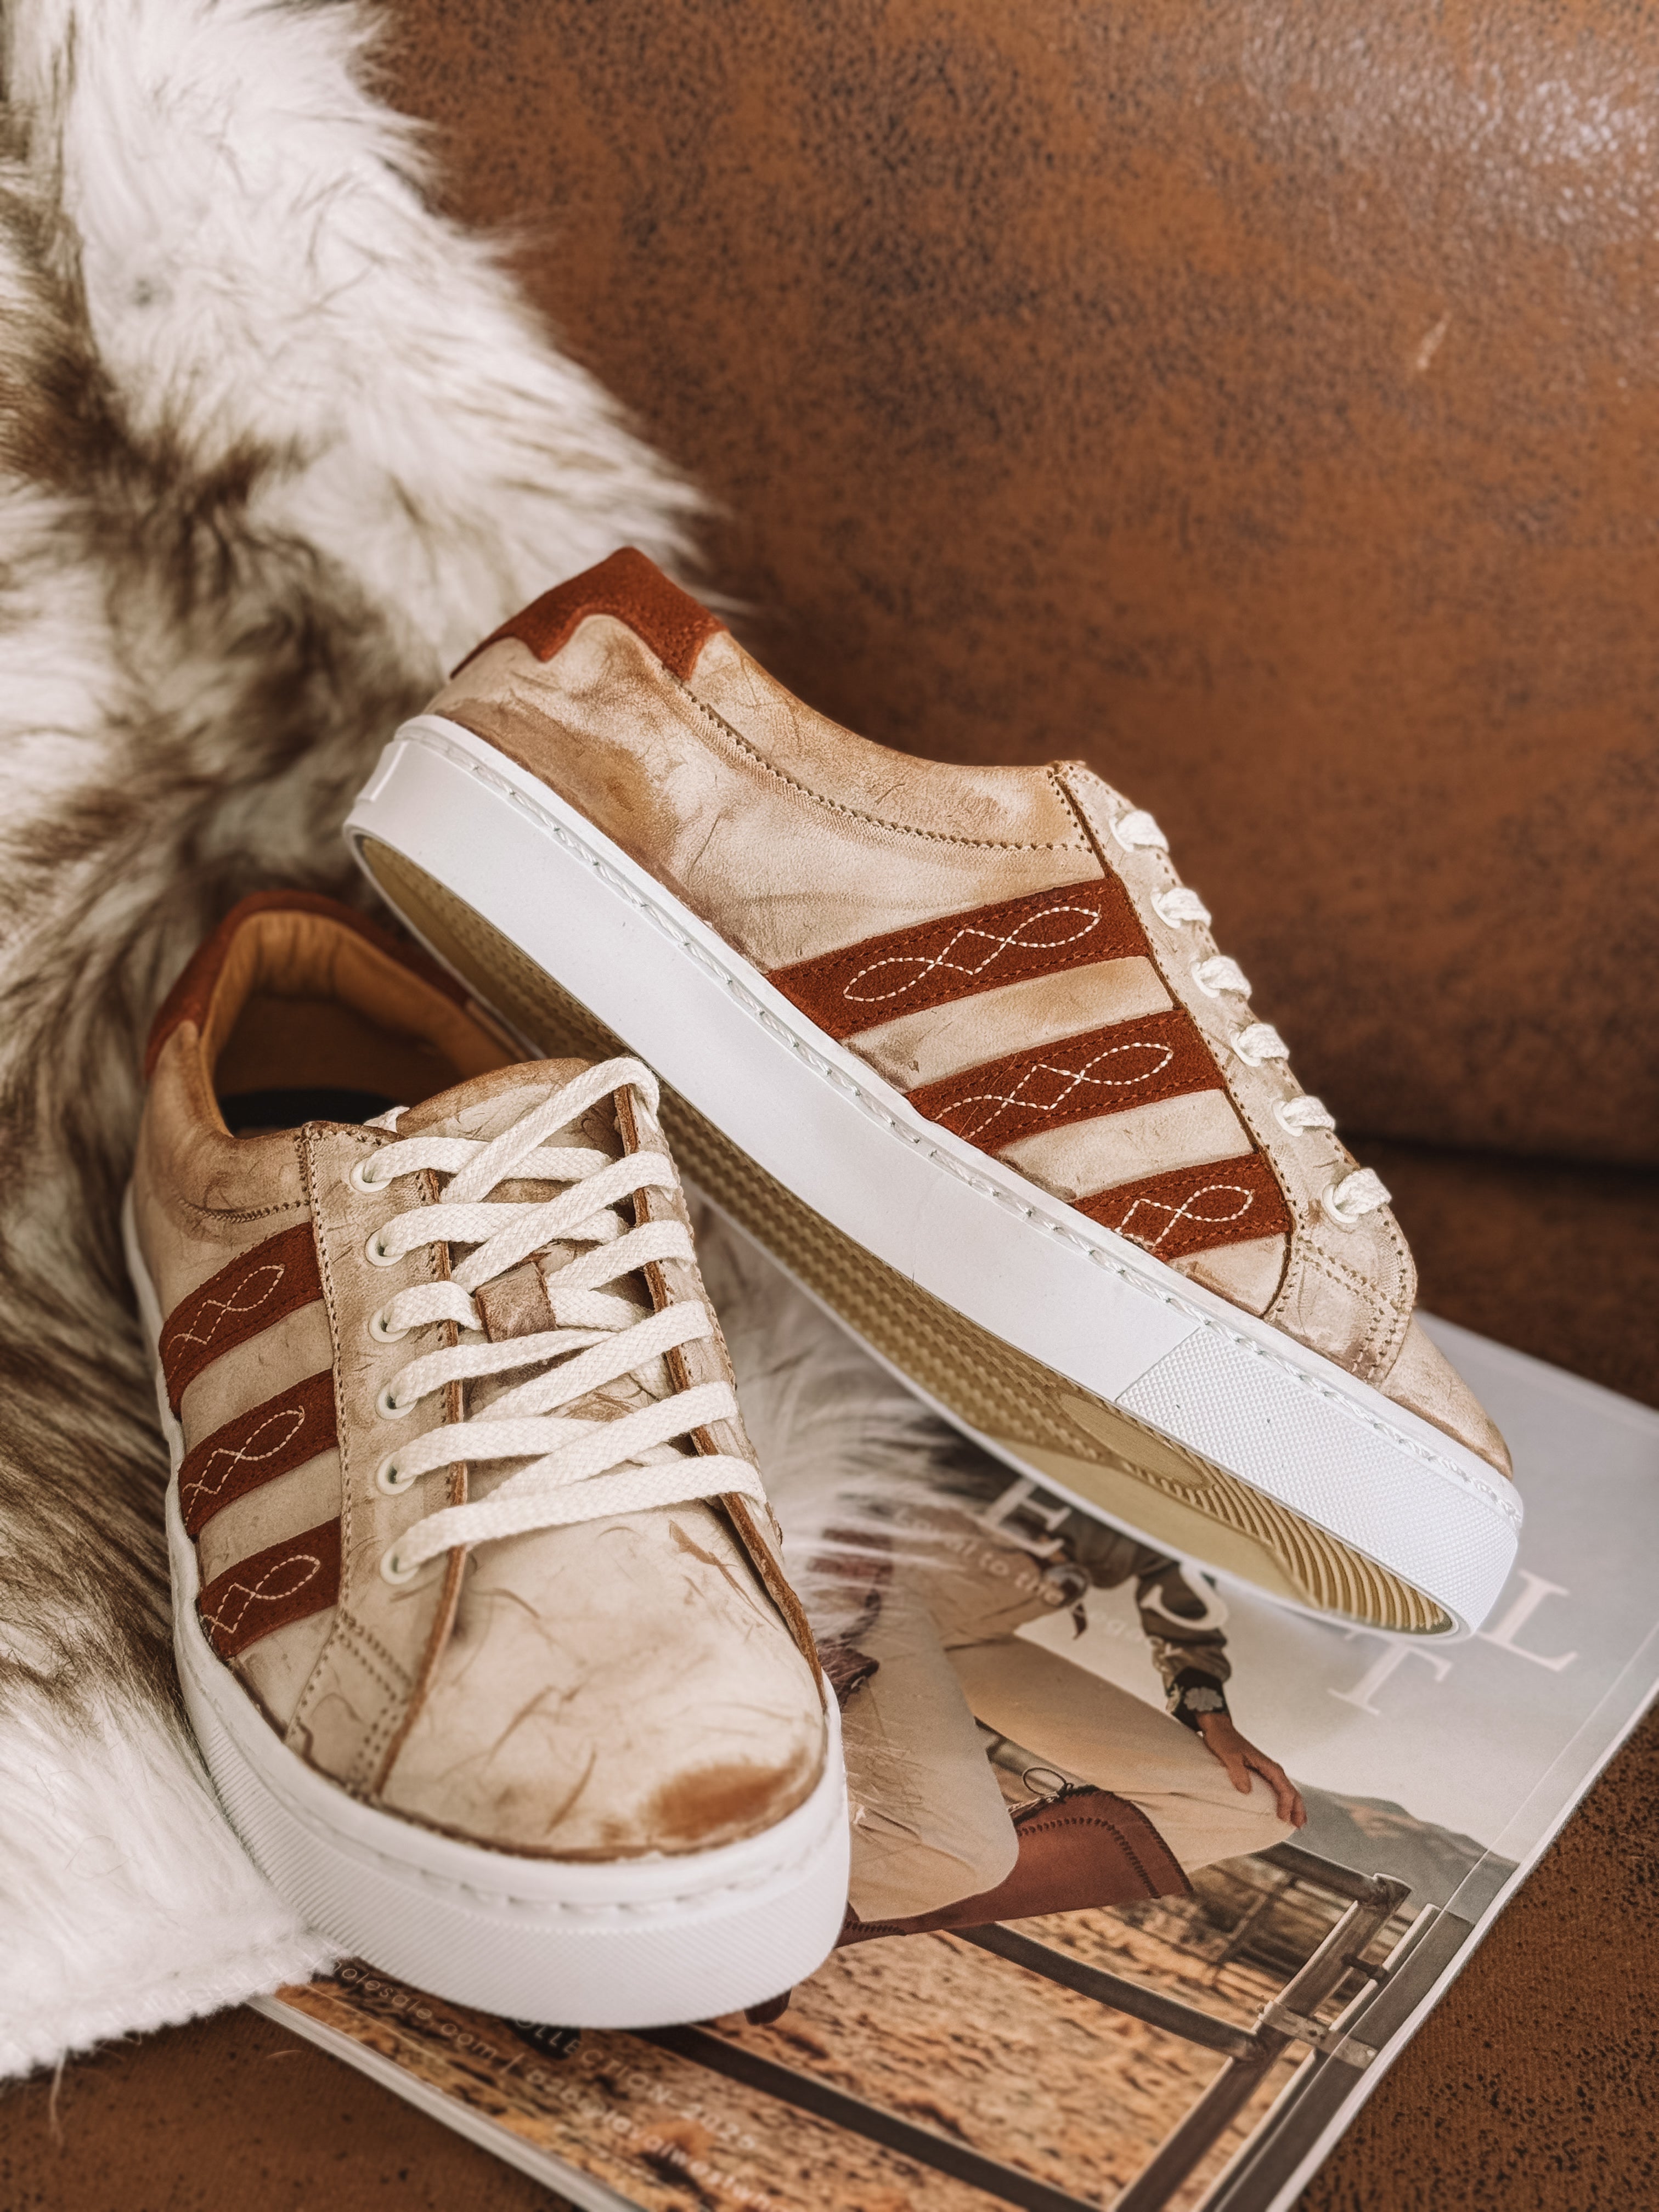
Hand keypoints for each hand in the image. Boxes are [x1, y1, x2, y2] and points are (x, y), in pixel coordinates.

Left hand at [1194, 1712, 1305, 1827]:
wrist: (1218, 1728)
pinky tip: (1281, 1810)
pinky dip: (1283, 1800)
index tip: (1282, 1819)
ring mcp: (1267, 1771)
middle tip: (1299, 1826)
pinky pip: (1277, 1789)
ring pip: (1287, 1790)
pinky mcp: (1261, 1773)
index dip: (1287, 1805)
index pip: (1285, 1789)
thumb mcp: (1229, 1756)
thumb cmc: (1223, 1740)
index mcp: (1268, 1766)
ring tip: (1295, 1822)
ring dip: (1293, 1806)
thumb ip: (1238, 1773)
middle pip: (1292, 1790)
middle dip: (1297, 1809)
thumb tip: (1247, 1791)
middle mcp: (1271, 1768)